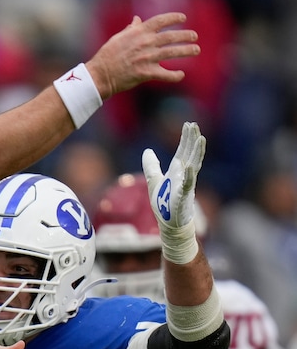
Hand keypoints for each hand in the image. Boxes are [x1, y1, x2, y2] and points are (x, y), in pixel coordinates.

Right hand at [87, 13, 199, 99]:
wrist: (101, 74)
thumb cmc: (107, 56)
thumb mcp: (118, 38)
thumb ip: (131, 29)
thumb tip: (137, 20)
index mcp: (139, 32)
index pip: (161, 20)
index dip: (174, 17)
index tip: (183, 17)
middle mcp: (145, 43)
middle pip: (171, 36)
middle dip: (185, 35)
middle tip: (194, 36)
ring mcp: (147, 58)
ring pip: (172, 52)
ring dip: (186, 51)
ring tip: (196, 50)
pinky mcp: (146, 73)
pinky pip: (165, 74)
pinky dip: (174, 75)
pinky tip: (181, 75)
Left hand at [141, 120, 205, 263]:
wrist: (170, 223)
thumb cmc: (164, 204)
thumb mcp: (154, 181)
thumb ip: (151, 166)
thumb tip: (147, 151)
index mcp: (177, 172)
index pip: (183, 151)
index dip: (186, 138)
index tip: (189, 124)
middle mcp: (184, 176)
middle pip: (190, 154)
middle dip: (192, 140)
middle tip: (194, 125)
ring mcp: (186, 185)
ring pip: (193, 165)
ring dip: (197, 152)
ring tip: (200, 139)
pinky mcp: (183, 197)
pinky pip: (187, 184)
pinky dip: (189, 175)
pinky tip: (190, 165)